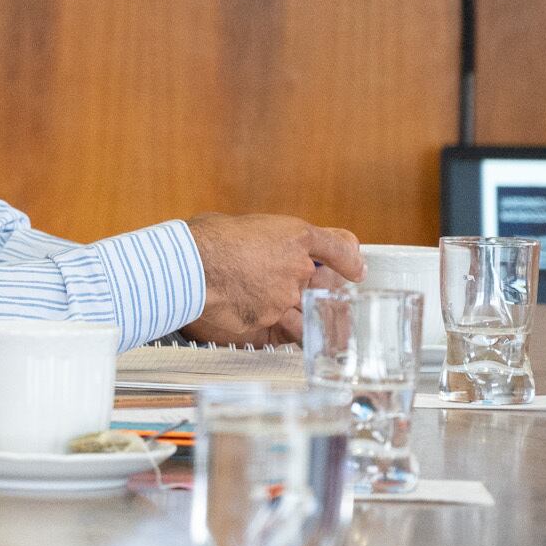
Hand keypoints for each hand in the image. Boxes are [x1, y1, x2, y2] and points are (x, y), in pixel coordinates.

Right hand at [182, 214, 362, 345]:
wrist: (189, 266)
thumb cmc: (208, 238)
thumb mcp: (246, 224)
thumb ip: (270, 239)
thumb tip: (268, 247)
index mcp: (296, 236)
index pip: (339, 248)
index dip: (350, 260)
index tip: (356, 269)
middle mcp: (299, 269)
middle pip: (313, 283)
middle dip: (296, 282)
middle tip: (267, 276)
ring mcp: (285, 298)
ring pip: (291, 305)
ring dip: (274, 301)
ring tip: (244, 290)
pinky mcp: (267, 321)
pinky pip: (267, 321)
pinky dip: (253, 314)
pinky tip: (232, 302)